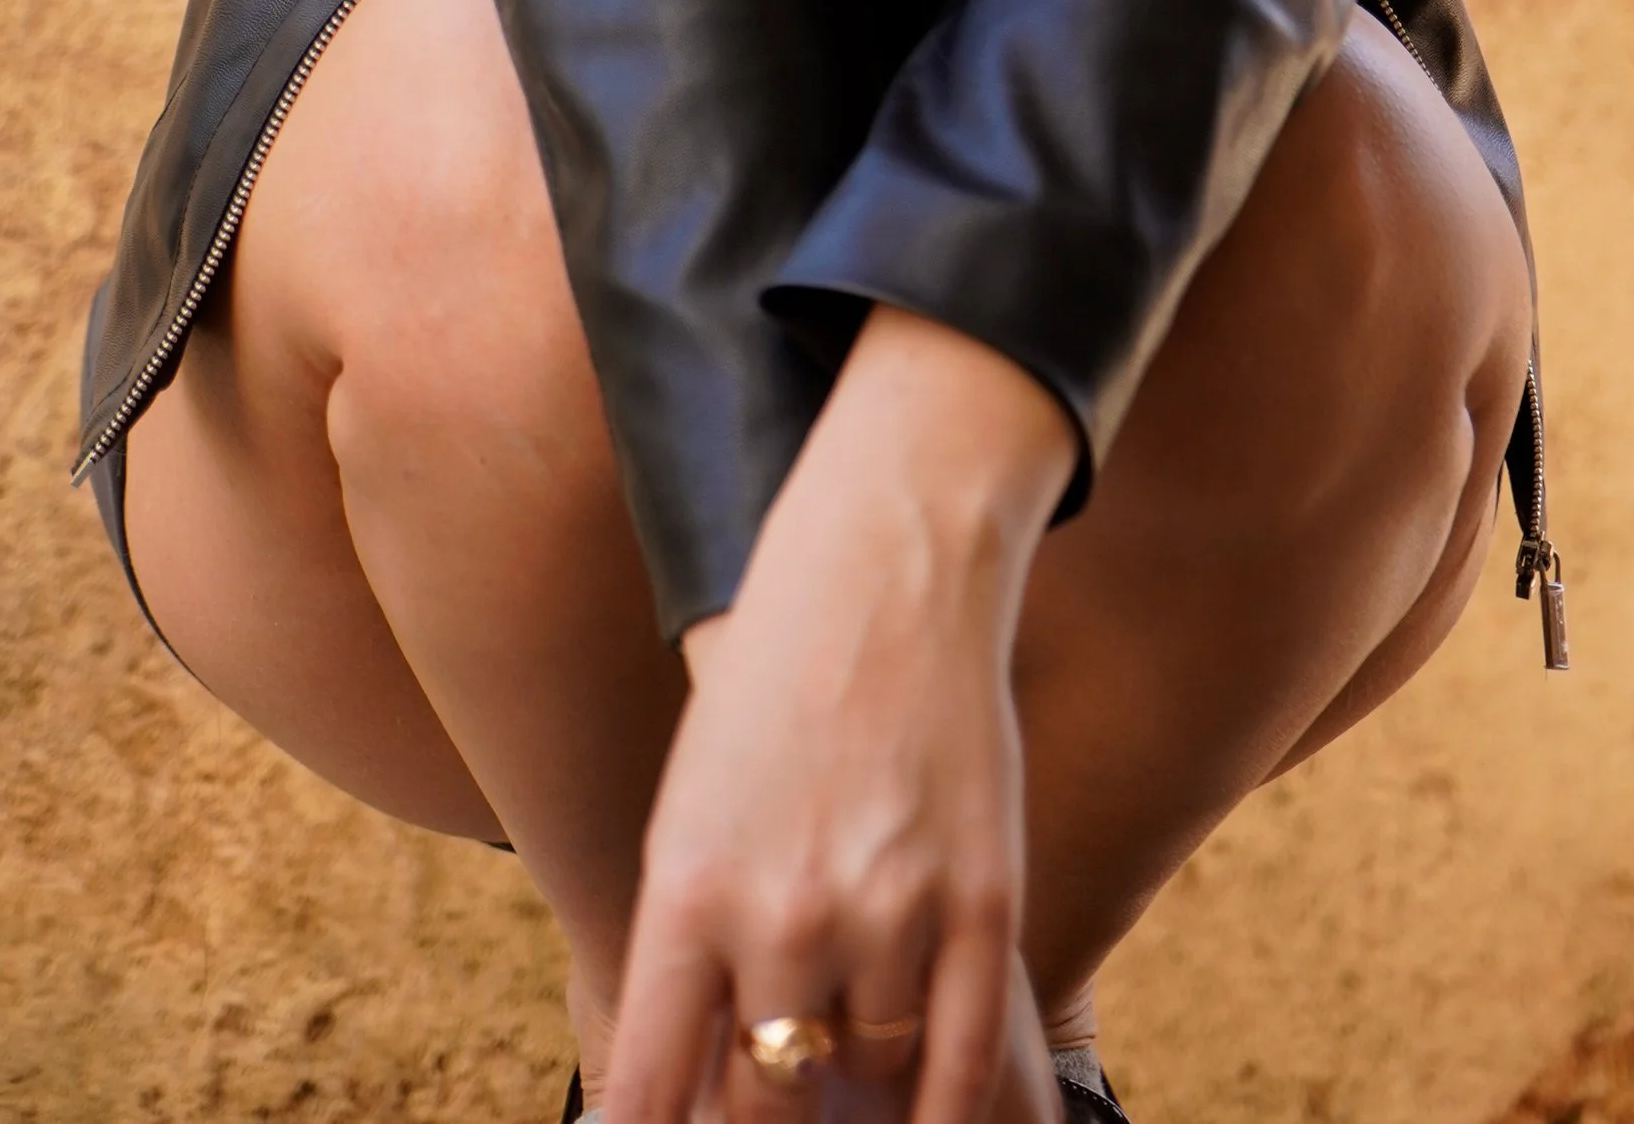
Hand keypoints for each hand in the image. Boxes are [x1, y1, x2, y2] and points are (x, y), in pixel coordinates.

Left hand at [605, 309, 1076, 1123]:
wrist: (885, 565)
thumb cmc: (770, 694)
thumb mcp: (691, 813)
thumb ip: (691, 954)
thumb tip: (684, 1096)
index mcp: (687, 889)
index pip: (651, 1087)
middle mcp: (782, 915)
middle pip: (767, 1106)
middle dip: (767, 1117)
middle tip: (779, 1094)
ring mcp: (890, 912)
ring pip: (870, 1079)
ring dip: (860, 1081)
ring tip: (854, 1042)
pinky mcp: (983, 902)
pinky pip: (963, 1067)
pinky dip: (945, 1115)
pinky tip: (929, 1123)